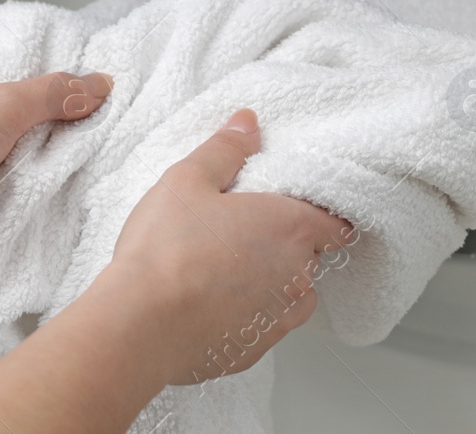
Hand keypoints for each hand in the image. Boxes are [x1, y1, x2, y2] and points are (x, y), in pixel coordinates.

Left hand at [0, 70, 110, 261]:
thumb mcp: (4, 106)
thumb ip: (53, 94)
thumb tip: (98, 83)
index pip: (30, 85)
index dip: (64, 93)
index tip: (102, 104)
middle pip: (27, 132)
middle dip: (56, 143)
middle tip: (99, 151)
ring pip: (15, 171)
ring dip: (36, 181)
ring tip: (77, 186)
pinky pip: (0, 206)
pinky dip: (17, 210)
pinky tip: (42, 215)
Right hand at [104, 109, 353, 386]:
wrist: (139, 326)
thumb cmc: (167, 251)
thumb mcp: (189, 179)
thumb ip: (225, 149)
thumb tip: (248, 124)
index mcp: (291, 228)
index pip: (336, 222)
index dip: (317, 214)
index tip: (291, 209)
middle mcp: (297, 277)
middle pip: (309, 257)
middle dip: (283, 246)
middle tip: (239, 233)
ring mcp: (279, 320)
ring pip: (288, 295)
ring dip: (268, 284)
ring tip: (222, 271)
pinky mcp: (254, 352)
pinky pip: (262, 327)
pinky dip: (246, 316)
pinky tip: (209, 305)